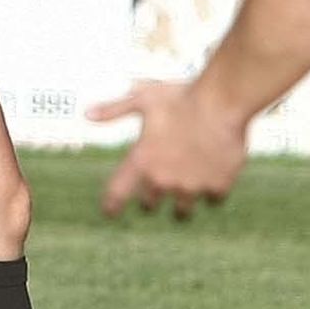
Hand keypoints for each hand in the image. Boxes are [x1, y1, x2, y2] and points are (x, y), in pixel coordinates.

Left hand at [90, 81, 248, 220]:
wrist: (222, 101)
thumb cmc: (182, 96)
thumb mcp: (144, 99)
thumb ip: (114, 110)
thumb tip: (86, 114)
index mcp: (142, 161)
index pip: (117, 194)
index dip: (111, 205)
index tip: (110, 212)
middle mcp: (163, 180)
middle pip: (149, 206)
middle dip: (152, 199)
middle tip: (160, 185)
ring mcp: (191, 186)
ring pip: (182, 212)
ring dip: (181, 204)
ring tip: (186, 190)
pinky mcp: (217, 187)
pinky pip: (213, 200)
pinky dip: (213, 191)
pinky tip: (215, 176)